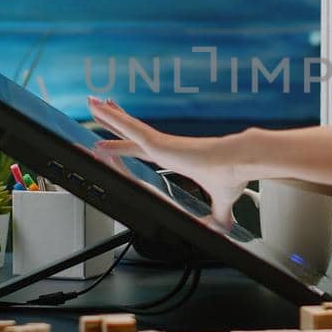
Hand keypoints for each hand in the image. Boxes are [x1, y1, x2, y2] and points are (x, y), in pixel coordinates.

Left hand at [86, 96, 248, 228]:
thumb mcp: (222, 201)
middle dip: (115, 120)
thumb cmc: (234, 174)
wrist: (240, 163)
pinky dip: (115, 122)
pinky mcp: (159, 143)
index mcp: (174, 157)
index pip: (144, 148)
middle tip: (99, 108)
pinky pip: (131, 130)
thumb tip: (224, 229)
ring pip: (128, 127)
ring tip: (91, 102)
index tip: (118, 135)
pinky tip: (101, 113)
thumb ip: (218, 215)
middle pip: (131, 132)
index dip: (129, 143)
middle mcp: (165, 146)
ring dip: (109, 115)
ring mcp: (161, 143)